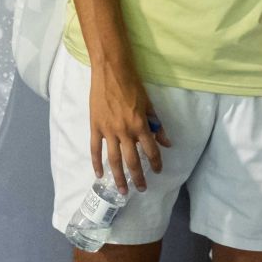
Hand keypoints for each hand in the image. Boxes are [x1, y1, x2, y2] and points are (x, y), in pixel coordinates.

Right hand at [89, 64, 171, 193]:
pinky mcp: (95, 127)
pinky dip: (96, 163)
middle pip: (132, 160)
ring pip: (113, 160)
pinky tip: (100, 175)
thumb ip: (157, 125)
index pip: (151, 150)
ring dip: (119, 177)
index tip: (158, 171)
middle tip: (141, 189)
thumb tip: (167, 143)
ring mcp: (108, 130)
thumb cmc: (132, 85)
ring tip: (123, 190)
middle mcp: (125, 131)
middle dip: (138, 177)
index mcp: (140, 125)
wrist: (110, 71)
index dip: (156, 162)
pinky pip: (95, 149)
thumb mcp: (149, 105)